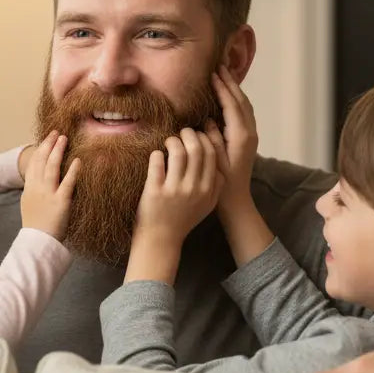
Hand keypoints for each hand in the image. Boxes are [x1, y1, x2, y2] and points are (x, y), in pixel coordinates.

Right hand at [19, 130, 79, 239]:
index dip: (40, 150)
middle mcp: (37, 188)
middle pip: (42, 161)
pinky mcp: (61, 202)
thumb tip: (40, 181)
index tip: (47, 139)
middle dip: (49, 145)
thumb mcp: (29, 205)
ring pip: (52, 167)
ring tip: (64, 139)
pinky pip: (67, 183)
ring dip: (58, 151)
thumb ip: (34, 191)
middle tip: (56, 133)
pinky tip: (78, 161)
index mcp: (29, 189)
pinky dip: (72, 171)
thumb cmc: (36, 226)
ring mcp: (48, 194)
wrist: (37, 241)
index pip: (34, 164)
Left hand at [126, 128, 222, 282]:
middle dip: (189, 134)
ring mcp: (174, 190)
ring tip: (169, 142)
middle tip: (182, 133)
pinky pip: (157, 161)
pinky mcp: (154, 191)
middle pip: (196, 149)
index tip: (196, 136)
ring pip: (178, 152)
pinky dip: (156, 154)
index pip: (211, 154)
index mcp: (208, 189)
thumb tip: (219, 161)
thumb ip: (216, 185)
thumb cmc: (184, 218)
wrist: (161, 239)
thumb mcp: (207, 205)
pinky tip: (157, 156)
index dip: (204, 139)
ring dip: (172, 141)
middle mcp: (193, 188)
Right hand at [205, 67, 271, 264]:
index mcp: (241, 136)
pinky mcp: (248, 139)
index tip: (213, 73)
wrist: (236, 201)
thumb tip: (208, 119)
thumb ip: (212, 138)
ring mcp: (251, 136)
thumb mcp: (213, 160)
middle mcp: (250, 133)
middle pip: (242, 101)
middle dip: (231, 83)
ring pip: (245, 106)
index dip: (222, 87)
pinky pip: (244, 113)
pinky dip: (237, 100)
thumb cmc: (221, 183)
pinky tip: (228, 96)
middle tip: (220, 66)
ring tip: (224, 75)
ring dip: (235, 90)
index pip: (232, 105)